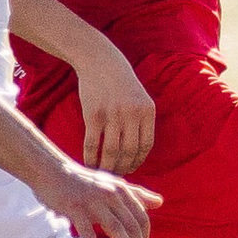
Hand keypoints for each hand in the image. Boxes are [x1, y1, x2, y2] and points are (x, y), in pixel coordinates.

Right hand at [34, 163, 160, 237]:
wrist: (52, 171)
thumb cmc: (84, 181)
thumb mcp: (112, 183)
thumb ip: (137, 193)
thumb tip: (160, 202)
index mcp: (120, 189)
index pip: (140, 216)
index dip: (145, 235)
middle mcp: (110, 194)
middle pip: (131, 224)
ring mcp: (92, 202)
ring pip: (115, 228)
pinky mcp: (75, 209)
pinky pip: (88, 233)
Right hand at [72, 41, 155, 174]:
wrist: (100, 62)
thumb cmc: (121, 83)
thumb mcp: (140, 98)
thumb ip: (141, 121)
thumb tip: (138, 152)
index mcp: (147, 111)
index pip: (146, 145)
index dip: (138, 160)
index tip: (131, 167)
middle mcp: (132, 114)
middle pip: (129, 151)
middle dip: (123, 167)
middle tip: (116, 175)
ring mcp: (112, 115)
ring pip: (111, 152)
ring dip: (108, 167)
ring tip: (104, 173)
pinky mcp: (93, 115)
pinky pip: (93, 144)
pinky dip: (91, 158)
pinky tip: (89, 164)